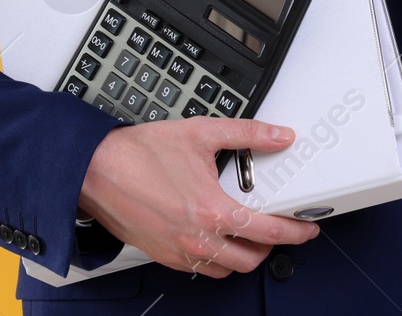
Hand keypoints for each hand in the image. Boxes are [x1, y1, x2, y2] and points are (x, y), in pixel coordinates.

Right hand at [77, 117, 319, 276]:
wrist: (95, 170)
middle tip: (278, 228)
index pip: (268, 232)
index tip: (306, 227)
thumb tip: (278, 135)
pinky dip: (216, 258)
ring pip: (226, 269)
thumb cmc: (138, 154)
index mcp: (211, 210)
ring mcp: (179, 251)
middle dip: (271, 246)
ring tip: (248, 233)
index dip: (295, 231)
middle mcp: (197, 239)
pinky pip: (200, 269)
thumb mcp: (200, 133)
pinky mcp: (163, 255)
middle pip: (251, 260)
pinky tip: (215, 236)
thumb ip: (247, 134)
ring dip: (243, 255)